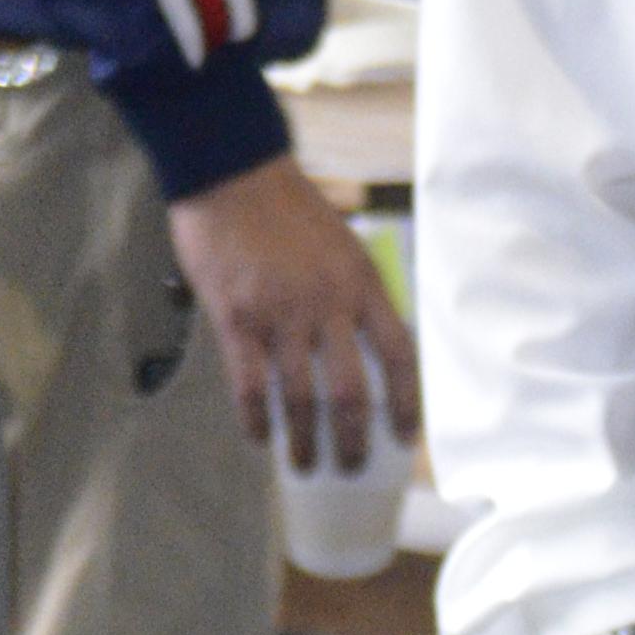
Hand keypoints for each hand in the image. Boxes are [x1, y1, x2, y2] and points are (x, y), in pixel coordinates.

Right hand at [167, 155, 422, 469]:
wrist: (229, 166)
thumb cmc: (285, 205)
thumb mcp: (341, 242)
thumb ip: (353, 292)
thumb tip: (364, 346)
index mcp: (360, 284)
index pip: (399, 356)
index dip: (406, 404)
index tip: (404, 437)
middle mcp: (327, 305)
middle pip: (351, 395)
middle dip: (352, 443)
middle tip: (349, 468)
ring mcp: (281, 314)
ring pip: (301, 401)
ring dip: (304, 443)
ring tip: (304, 465)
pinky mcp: (238, 318)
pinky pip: (251, 387)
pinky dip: (257, 420)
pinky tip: (260, 438)